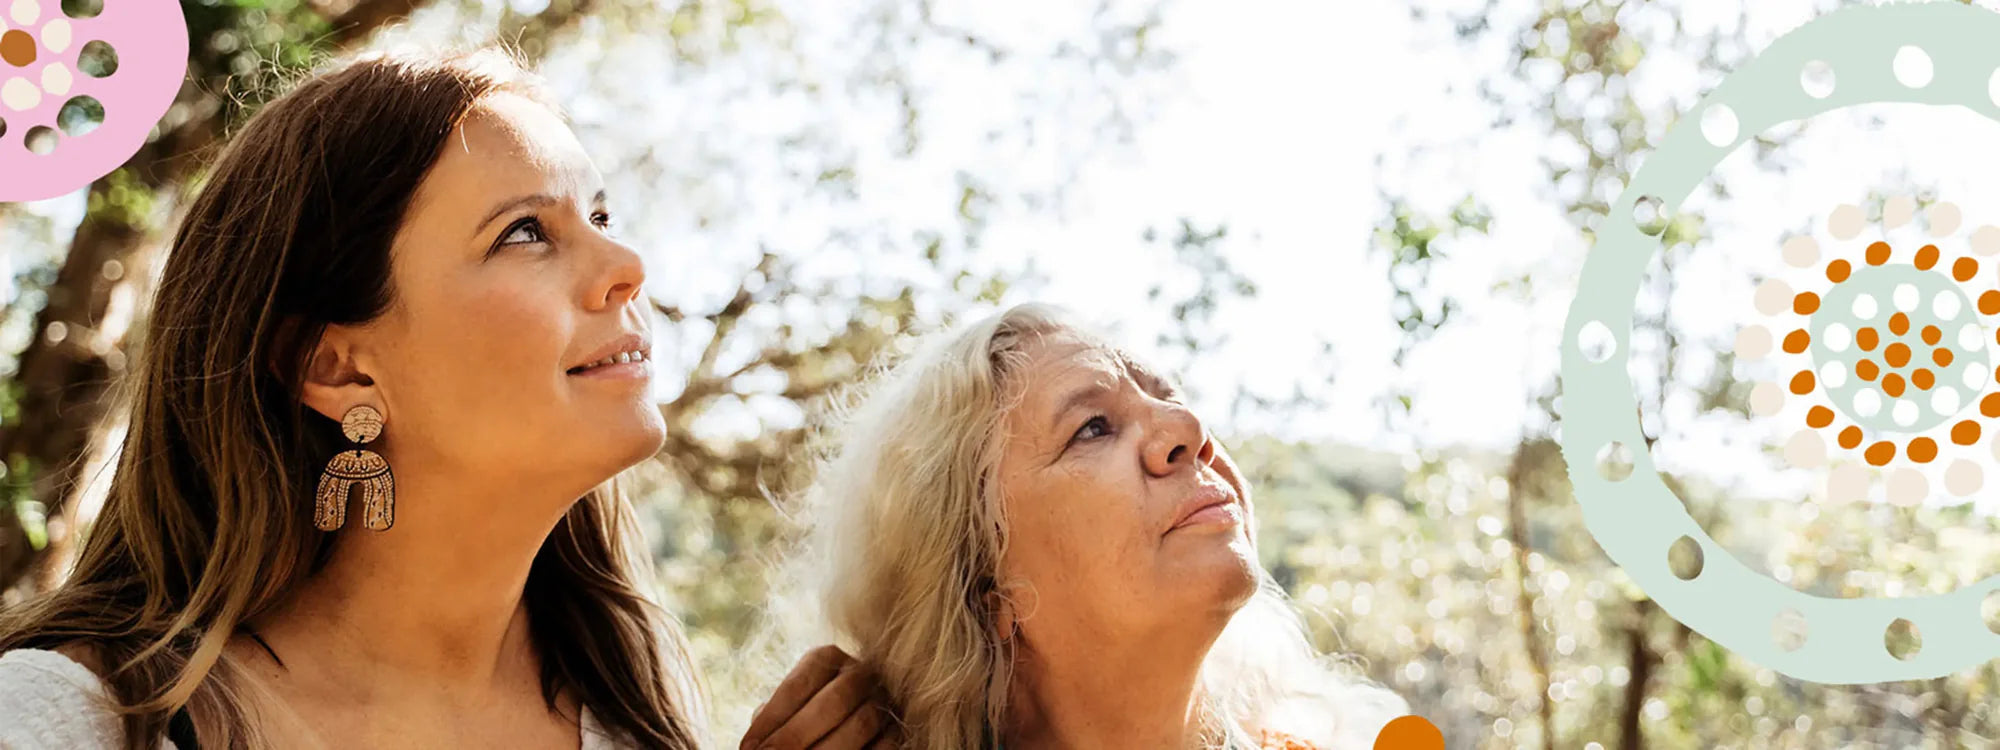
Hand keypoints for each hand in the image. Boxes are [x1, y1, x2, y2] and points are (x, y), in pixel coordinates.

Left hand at [739, 645, 899, 749]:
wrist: (845, 721)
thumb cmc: (806, 717)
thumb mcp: (789, 709)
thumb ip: (774, 720)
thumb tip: (755, 748)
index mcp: (827, 658)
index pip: (798, 684)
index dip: (772, 718)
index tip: (750, 748)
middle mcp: (861, 672)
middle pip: (834, 700)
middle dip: (797, 734)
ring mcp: (886, 699)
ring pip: (862, 723)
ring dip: (826, 749)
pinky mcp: (901, 729)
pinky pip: (885, 745)